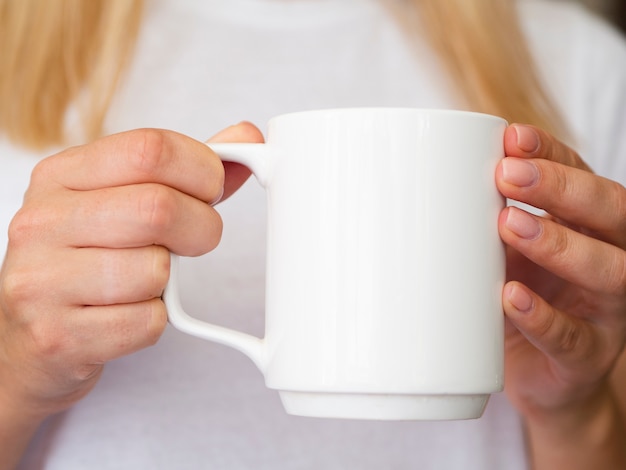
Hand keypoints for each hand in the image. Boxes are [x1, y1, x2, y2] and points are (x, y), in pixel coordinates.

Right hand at [0, 123, 261, 417]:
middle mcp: (41, 221)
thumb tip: (247, 137)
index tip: (212, 190)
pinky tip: (123, 315)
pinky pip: (147, 322)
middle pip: (159, 208)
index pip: (151, 149)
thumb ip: (183, 170)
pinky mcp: (57, 336)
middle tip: (194, 241)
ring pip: (156, 270)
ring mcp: (41, 281)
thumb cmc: (84, 260)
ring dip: (167, 282)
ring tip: (140, 281)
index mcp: (60, 175)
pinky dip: (153, 321)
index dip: (203, 170)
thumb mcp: (120, 201)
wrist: (25, 337)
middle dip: (201, 229)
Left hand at [496, 124, 625, 419]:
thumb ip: (492, 222)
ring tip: (508, 223)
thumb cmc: (520, 300)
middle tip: (507, 174)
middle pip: (611, 213)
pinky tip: (511, 296)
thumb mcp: (507, 254)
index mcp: (588, 228)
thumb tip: (436, 181)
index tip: (512, 137)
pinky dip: (542, 315)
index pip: (584, 176)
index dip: (553, 154)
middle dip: (561, 187)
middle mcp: (611, 261)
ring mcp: (606, 312)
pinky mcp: (586, 358)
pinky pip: (573, 337)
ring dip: (557, 243)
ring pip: (608, 271)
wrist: (539, 375)